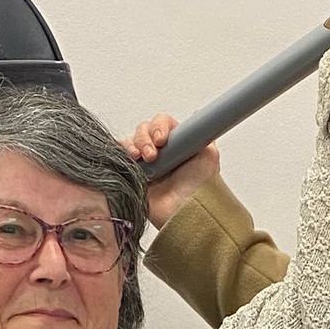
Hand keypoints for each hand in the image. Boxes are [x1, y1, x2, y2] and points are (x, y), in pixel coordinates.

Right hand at [124, 115, 220, 229]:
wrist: (187, 213)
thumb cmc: (200, 190)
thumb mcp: (209, 155)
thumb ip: (203, 132)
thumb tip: (200, 115)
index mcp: (178, 143)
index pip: (162, 122)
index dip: (159, 126)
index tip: (163, 139)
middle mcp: (161, 152)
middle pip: (144, 129)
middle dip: (146, 137)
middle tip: (154, 155)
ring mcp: (146, 164)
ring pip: (132, 140)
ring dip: (135, 145)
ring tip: (145, 160)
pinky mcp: (133, 175)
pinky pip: (119, 155)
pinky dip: (122, 152)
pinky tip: (132, 160)